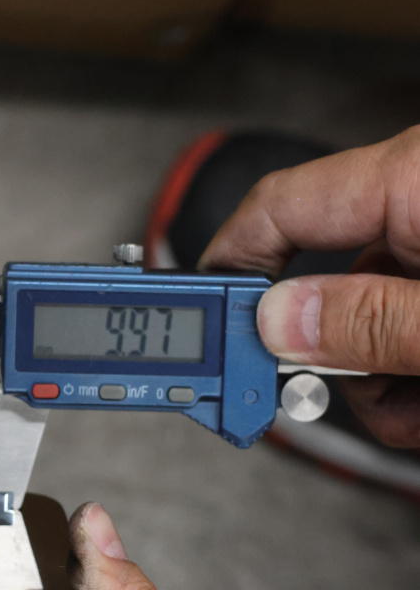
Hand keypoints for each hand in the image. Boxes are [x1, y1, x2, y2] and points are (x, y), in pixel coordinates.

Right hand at [198, 126, 419, 447]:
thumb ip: (371, 321)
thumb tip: (279, 325)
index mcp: (416, 180)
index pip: (280, 206)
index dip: (225, 263)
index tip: (192, 317)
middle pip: (322, 286)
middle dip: (323, 360)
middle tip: (316, 399)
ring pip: (366, 324)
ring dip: (377, 387)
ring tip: (415, 409)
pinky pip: (405, 331)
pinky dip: (408, 380)